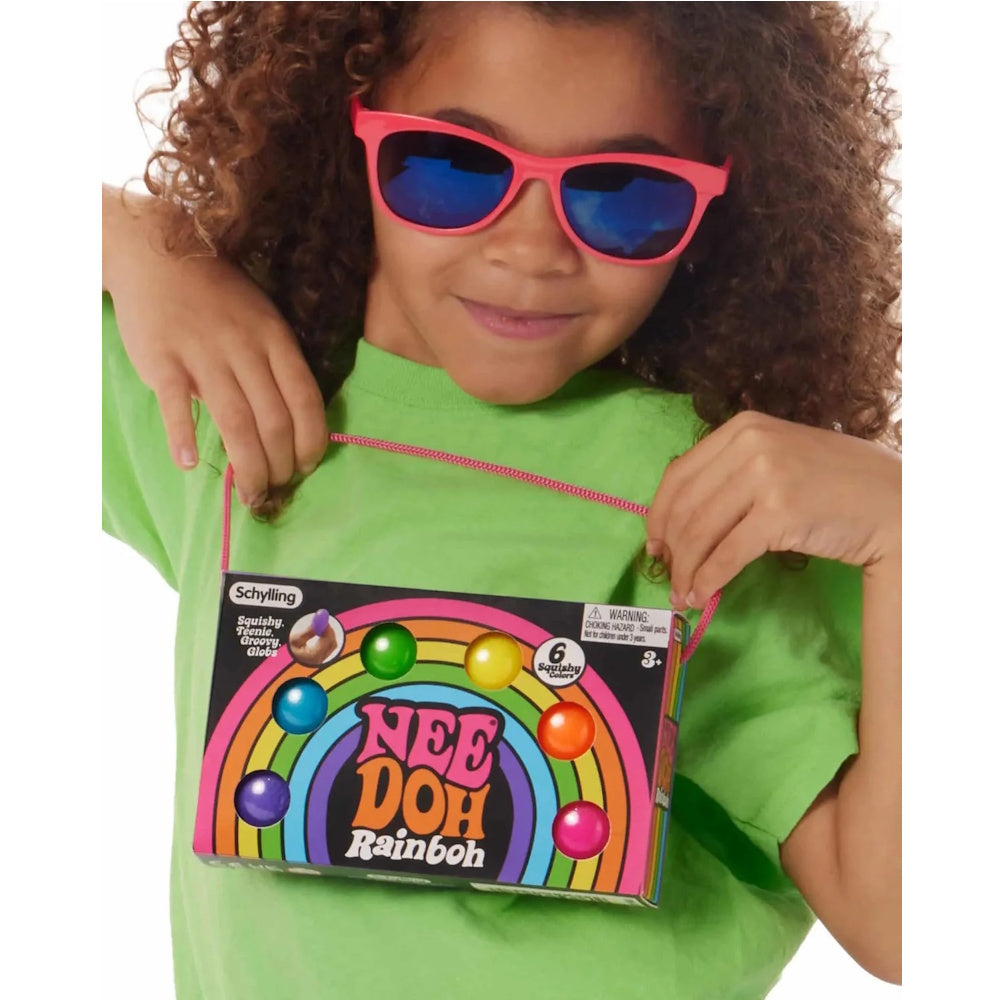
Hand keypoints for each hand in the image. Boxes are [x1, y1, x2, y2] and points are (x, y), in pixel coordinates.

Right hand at [103, 187, 328, 506]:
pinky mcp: (161, 359)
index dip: (312, 440)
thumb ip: (276, 366)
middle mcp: (245, 347)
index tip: (307, 466)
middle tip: (275, 488)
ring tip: (250, 493)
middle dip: (279, 464)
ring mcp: (202, 353)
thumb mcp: (262, 320)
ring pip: (235, 421)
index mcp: (276, 338)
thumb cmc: (219, 297)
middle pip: (273, 419)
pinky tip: (189, 463)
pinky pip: (175, 404)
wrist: (158, 257)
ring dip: (246, 465)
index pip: (306, 399)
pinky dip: (183, 435)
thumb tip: (293, 425)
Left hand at [645, 411, 900, 609]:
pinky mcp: (781, 513)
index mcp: (742, 428)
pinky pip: (728, 554)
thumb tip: (679, 518)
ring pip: (701, 532)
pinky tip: (703, 594)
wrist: (895, 501)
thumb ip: (732, 474)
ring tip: (683, 593)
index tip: (655, 543)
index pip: (679, 474)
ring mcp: (766, 476)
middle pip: (685, 506)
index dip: (659, 514)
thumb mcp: (778, 457)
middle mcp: (750, 444)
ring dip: (687, 570)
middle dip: (671, 549)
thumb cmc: (836, 483)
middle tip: (669, 576)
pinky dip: (709, 579)